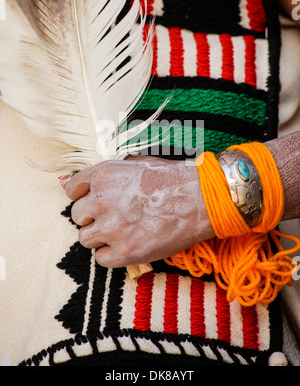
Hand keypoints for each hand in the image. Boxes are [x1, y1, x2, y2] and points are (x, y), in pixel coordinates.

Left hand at [64, 155, 214, 267]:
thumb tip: (70, 182)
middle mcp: (102, 200)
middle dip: (92, 217)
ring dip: (100, 237)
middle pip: (77, 216)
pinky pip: (101, 259)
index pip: (72, 190)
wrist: (200, 198)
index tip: (95, 202)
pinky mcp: (126, 251)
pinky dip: (111, 255)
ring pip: (85, 238)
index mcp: (103, 175)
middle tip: (113, 217)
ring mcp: (113, 227)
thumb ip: (104, 174)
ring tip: (122, 232)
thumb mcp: (135, 164)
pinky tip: (128, 245)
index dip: (84, 196)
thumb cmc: (171, 178)